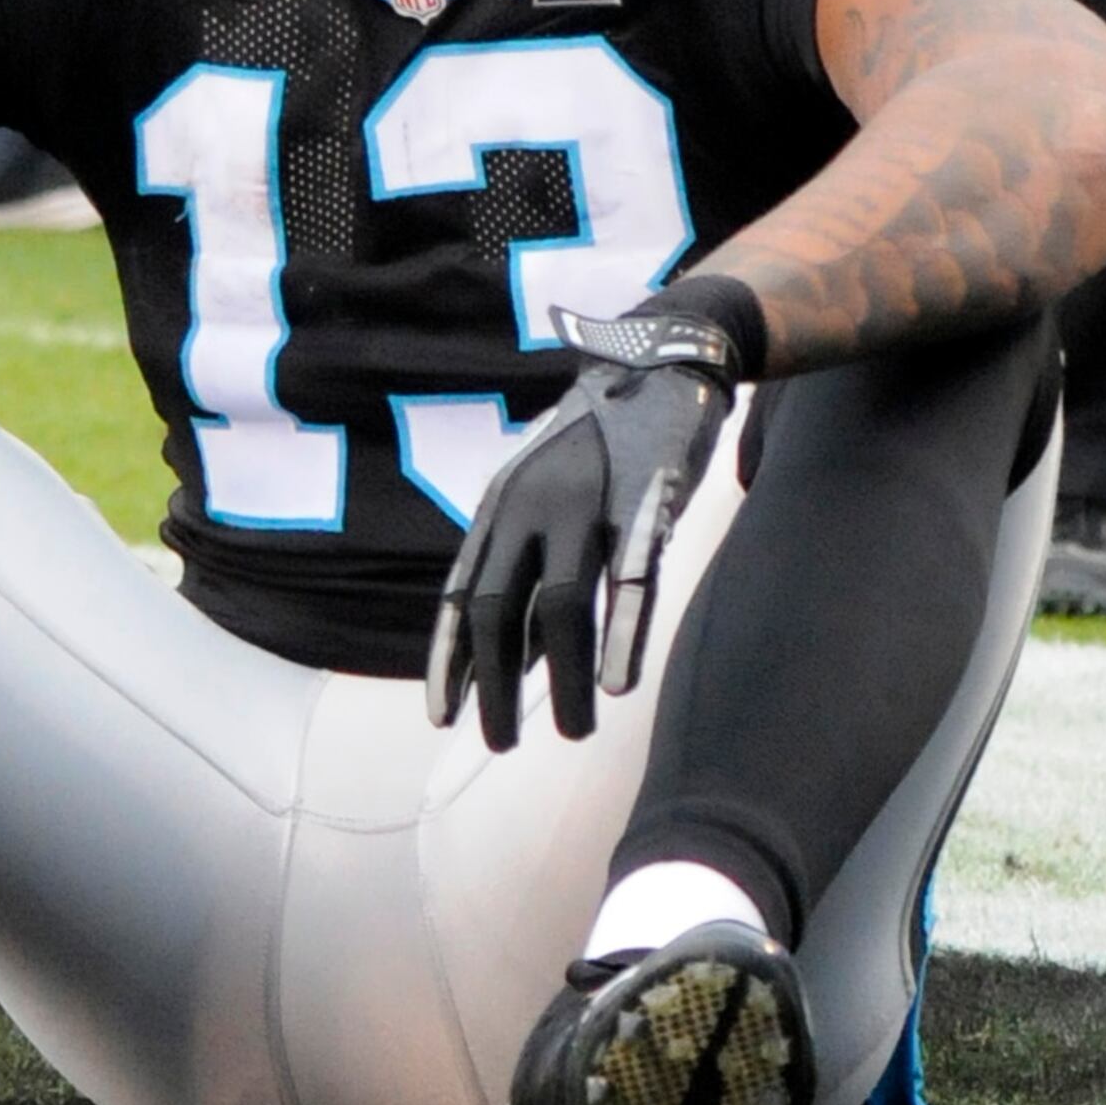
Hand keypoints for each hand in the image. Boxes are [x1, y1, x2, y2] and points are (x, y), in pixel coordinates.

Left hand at [425, 304, 742, 745]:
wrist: (662, 361)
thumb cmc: (602, 445)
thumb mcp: (548, 499)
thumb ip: (532, 572)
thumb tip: (519, 659)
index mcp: (502, 506)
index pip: (464, 595)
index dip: (450, 659)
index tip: (444, 717)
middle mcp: (533, 505)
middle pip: (503, 611)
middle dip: (496, 684)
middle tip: (500, 743)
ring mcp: (589, 501)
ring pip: (563, 607)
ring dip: (565, 679)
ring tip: (571, 730)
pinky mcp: (646, 501)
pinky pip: (629, 580)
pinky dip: (619, 634)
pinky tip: (616, 683)